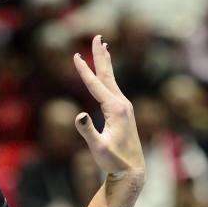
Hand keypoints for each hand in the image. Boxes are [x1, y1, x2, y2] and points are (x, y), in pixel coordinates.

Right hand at [71, 36, 144, 182]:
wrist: (132, 170)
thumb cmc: (114, 161)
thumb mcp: (98, 149)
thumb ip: (88, 131)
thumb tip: (80, 115)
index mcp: (116, 109)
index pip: (96, 85)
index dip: (84, 70)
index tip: (75, 56)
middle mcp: (122, 104)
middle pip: (107, 75)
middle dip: (100, 55)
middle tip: (97, 36)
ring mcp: (125, 107)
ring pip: (112, 80)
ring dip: (105, 63)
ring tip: (103, 47)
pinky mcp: (124, 112)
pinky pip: (113, 88)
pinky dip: (108, 77)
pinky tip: (106, 75)